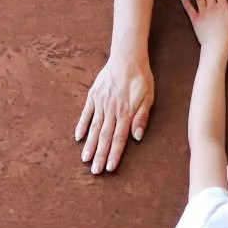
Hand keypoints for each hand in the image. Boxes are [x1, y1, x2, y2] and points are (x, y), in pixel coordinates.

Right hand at [74, 55, 153, 173]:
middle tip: (94, 171)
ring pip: (94, 128)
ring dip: (90, 145)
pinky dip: (82, 126)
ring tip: (85, 159)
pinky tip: (78, 138)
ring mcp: (100, 103)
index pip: (119, 138)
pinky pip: (86, 113)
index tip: (109, 168)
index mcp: (126, 112)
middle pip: (105, 137)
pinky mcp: (93, 95)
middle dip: (100, 155)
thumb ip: (141, 117)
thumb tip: (136, 137)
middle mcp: (111, 110)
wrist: (127, 57)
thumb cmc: (141, 78)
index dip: (114, 154)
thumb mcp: (148, 97)